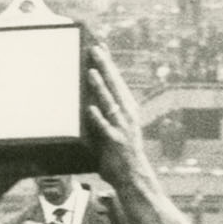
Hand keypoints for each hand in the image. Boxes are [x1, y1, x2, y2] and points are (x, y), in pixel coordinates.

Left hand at [85, 42, 152, 184]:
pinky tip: (90, 108)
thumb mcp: (116, 127)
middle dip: (104, 67)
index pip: (117, 81)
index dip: (109, 64)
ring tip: (91, 72)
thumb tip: (89, 97)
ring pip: (109, 103)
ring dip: (100, 87)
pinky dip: (97, 118)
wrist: (133, 176)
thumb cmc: (120, 151)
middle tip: (94, 50)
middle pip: (114, 86)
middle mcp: (127, 114)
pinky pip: (104, 128)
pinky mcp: (114, 142)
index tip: (101, 47)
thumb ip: (105, 112)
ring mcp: (121, 127)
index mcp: (128, 108)